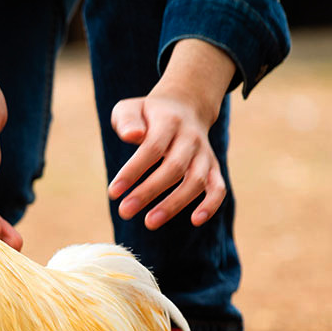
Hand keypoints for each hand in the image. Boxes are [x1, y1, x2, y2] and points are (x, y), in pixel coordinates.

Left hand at [107, 39, 234, 229]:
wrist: (185, 107)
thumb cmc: (148, 114)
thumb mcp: (130, 108)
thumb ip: (127, 120)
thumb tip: (131, 135)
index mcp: (169, 121)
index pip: (152, 148)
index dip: (133, 171)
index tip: (113, 192)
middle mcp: (190, 138)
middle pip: (174, 167)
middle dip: (148, 192)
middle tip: (124, 212)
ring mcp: (204, 154)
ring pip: (196, 180)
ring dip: (174, 204)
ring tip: (150, 223)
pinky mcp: (213, 168)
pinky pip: (218, 188)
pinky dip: (210, 205)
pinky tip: (195, 221)